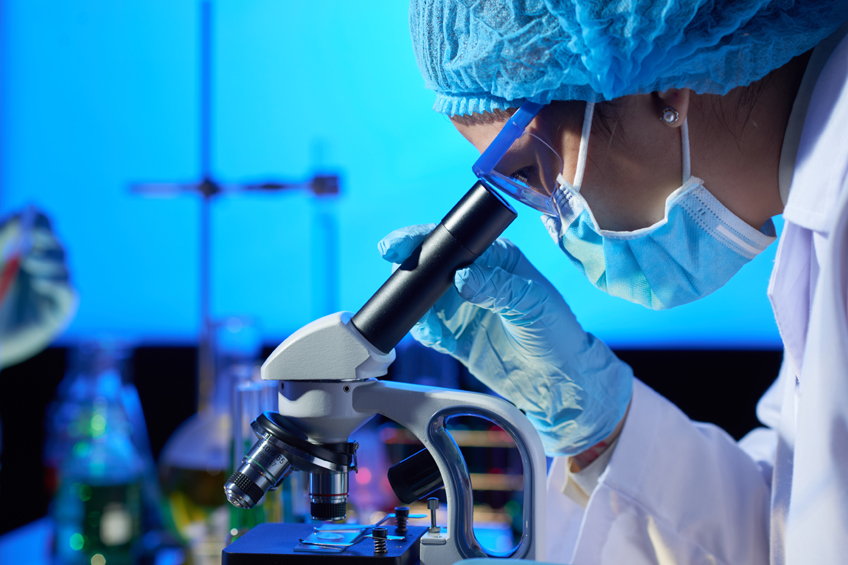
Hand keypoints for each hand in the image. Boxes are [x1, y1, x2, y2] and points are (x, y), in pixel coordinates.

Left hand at [0, 208, 76, 367]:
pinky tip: (38, 283)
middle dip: (47, 239)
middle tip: (30, 236)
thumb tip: (21, 212)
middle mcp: (42, 276)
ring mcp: (51, 296)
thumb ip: (2, 238)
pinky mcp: (57, 316)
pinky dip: (58, 285)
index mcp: (25, 261)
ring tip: (27, 264)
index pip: (44, 236)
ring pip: (65, 269)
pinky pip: (70, 294)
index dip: (43, 223)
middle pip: (58, 248)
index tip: (35, 212)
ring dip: (48, 262)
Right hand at [379, 224, 632, 455]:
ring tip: (420, 314)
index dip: (424, 239)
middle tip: (398, 277)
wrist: (557, 381)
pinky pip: (427, 328)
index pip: (454, 240)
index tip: (399, 246)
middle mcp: (475, 278)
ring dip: (412, 302)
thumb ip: (497, 288)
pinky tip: (429, 333)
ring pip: (422, 297)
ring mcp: (462, 307)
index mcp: (496, 257)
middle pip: (431, 265)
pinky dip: (421, 328)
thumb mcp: (531, 303)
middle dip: (410, 269)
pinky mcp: (454, 336)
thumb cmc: (556, 333)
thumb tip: (460, 278)